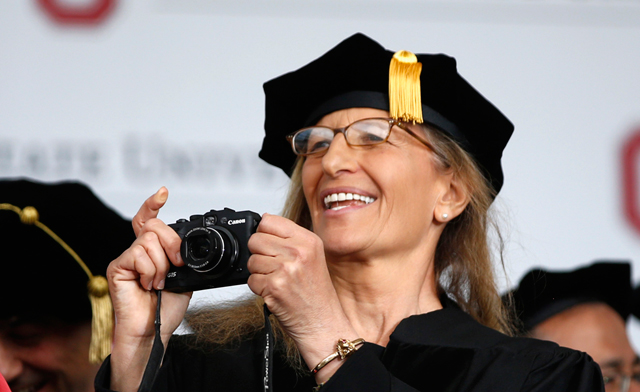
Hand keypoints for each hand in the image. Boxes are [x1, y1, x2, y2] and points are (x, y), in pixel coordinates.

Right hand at [107, 187, 191, 390]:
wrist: (154, 328)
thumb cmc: (166, 307)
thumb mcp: (184, 277)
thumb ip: (181, 258)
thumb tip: (186, 247)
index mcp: (153, 250)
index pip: (148, 219)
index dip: (153, 204)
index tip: (163, 192)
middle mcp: (138, 250)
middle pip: (154, 226)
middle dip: (172, 244)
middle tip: (177, 265)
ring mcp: (126, 258)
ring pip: (148, 240)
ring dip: (161, 264)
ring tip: (159, 282)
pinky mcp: (116, 267)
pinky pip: (138, 254)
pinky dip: (150, 270)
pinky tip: (148, 284)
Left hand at [247, 214, 357, 378]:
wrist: (323, 324)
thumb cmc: (317, 294)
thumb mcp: (312, 256)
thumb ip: (290, 238)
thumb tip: (265, 220)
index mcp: (308, 240)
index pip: (269, 220)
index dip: (265, 234)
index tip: (272, 246)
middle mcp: (298, 252)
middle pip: (255, 239)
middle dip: (260, 254)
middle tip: (276, 267)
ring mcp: (286, 269)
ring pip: (251, 260)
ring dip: (259, 273)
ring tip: (278, 280)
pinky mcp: (274, 287)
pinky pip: (251, 279)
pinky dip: (259, 289)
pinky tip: (275, 292)